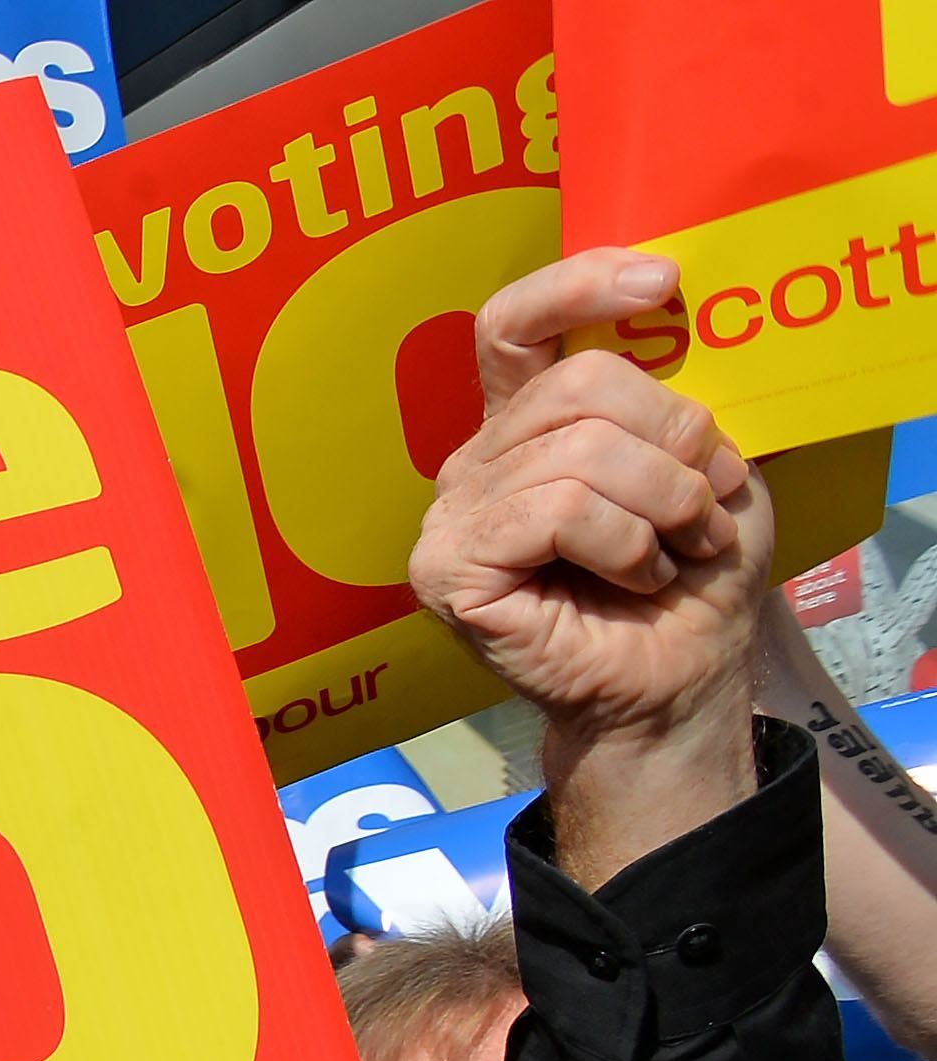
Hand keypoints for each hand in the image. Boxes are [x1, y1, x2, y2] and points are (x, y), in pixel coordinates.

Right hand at [412, 251, 770, 878]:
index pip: (515, 326)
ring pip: (576, 453)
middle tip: (708, 502)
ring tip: (677, 552)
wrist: (673, 683)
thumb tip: (680, 331)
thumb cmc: (687, 579)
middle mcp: (478, 463)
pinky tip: (634, 578)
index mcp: (527, 427)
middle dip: (674, 440)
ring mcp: (453, 519)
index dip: (578, 286)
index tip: (664, 281)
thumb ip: (678, 401)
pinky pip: (554, 512)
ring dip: (662, 503)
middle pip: (578, 388)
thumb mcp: (706, 468)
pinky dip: (622, 542)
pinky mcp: (448, 572)